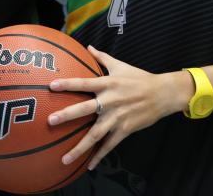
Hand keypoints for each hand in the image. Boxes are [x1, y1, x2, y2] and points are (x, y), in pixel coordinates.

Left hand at [46, 46, 190, 169]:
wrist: (163, 94)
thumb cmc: (140, 78)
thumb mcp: (120, 65)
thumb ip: (102, 57)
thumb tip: (88, 46)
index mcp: (107, 83)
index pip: (83, 82)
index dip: (67, 84)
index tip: (51, 86)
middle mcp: (110, 101)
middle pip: (85, 108)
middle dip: (67, 115)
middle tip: (50, 120)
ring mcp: (117, 117)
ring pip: (95, 134)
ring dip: (80, 147)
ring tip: (64, 158)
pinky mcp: (125, 129)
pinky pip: (110, 144)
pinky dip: (99, 155)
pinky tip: (89, 165)